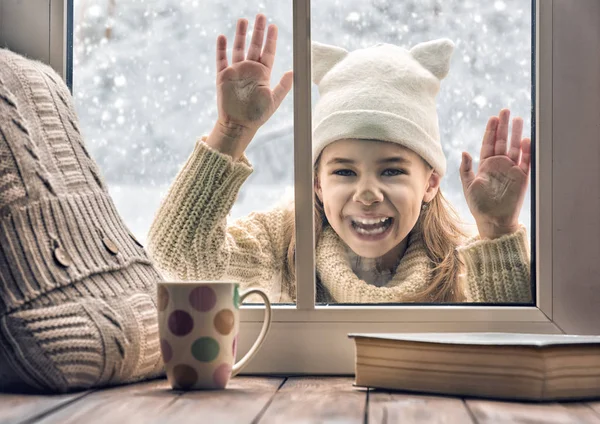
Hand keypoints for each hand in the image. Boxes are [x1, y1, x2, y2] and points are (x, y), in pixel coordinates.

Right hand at [207, 14, 292, 159]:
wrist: (238, 125)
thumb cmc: (257, 116)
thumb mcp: (273, 101)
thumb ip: (283, 86)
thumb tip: (292, 71)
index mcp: (263, 74)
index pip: (268, 52)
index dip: (271, 40)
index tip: (273, 26)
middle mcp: (250, 70)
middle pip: (254, 46)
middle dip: (258, 31)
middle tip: (261, 15)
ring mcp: (236, 72)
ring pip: (238, 49)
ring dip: (241, 35)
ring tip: (243, 20)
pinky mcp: (223, 76)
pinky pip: (221, 59)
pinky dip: (221, 48)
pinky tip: (222, 36)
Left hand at [459, 109, 531, 238]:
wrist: (493, 220)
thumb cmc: (479, 205)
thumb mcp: (468, 186)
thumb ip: (465, 169)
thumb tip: (463, 152)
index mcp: (486, 165)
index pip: (488, 143)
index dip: (491, 131)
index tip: (493, 117)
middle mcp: (499, 165)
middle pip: (502, 141)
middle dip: (504, 126)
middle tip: (506, 111)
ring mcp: (511, 170)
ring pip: (514, 147)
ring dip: (516, 134)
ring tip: (518, 119)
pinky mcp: (522, 177)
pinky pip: (525, 161)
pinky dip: (526, 151)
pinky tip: (525, 139)